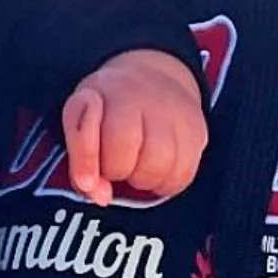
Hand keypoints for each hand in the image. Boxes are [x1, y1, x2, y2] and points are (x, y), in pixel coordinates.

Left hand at [63, 49, 207, 204]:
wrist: (153, 80)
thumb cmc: (109, 109)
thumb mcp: (80, 122)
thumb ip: (81, 161)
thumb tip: (101, 196)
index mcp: (100, 93)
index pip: (88, 131)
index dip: (85, 160)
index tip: (86, 182)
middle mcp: (138, 97)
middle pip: (124, 158)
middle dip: (116, 170)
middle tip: (116, 161)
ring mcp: (173, 112)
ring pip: (157, 169)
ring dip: (143, 179)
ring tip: (137, 163)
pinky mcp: (197, 130)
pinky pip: (182, 175)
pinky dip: (167, 181)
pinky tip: (158, 168)